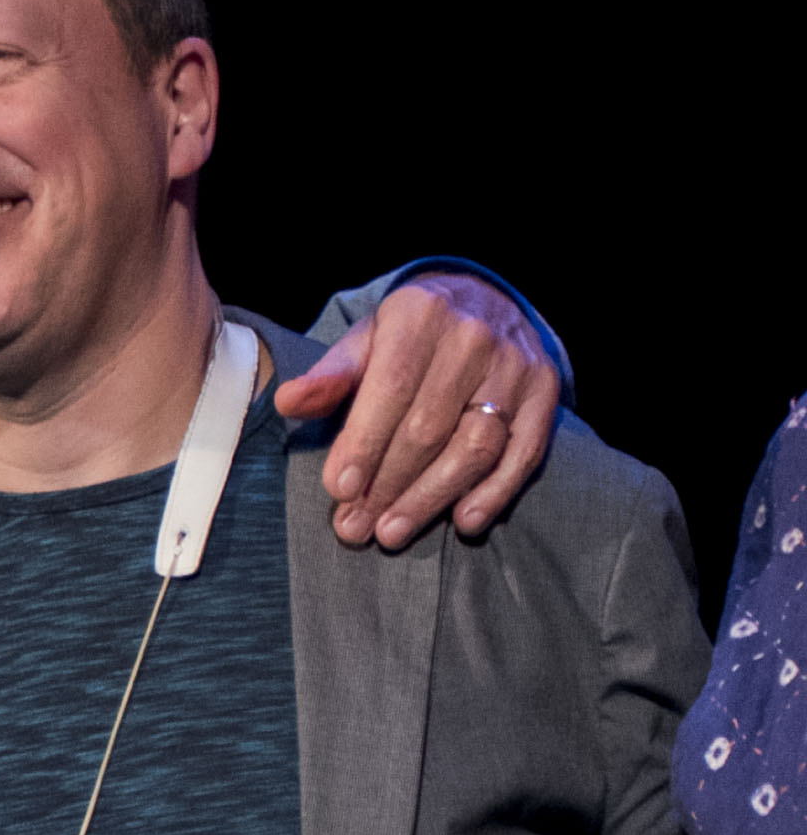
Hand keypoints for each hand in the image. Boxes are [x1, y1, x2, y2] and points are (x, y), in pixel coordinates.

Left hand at [273, 271, 560, 547]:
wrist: (485, 302)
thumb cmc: (410, 335)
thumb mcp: (366, 341)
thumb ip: (330, 376)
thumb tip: (287, 401)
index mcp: (420, 314)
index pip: (391, 388)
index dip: (364, 443)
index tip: (339, 490)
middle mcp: (474, 336)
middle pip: (429, 427)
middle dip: (388, 484)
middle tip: (354, 527)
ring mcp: (516, 365)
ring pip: (476, 446)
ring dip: (432, 497)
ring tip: (392, 532)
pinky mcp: (546, 391)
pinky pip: (524, 452)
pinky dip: (496, 492)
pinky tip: (464, 521)